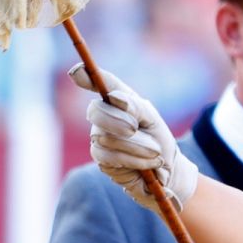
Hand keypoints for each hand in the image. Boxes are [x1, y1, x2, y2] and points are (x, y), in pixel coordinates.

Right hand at [70, 64, 198, 214]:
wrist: (166, 171)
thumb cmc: (159, 139)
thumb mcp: (152, 119)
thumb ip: (136, 106)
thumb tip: (114, 97)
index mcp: (119, 100)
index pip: (100, 83)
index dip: (86, 76)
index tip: (77, 72)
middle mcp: (104, 115)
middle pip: (96, 111)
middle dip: (118, 121)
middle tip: (136, 129)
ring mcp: (99, 137)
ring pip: (106, 137)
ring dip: (137, 146)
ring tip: (155, 152)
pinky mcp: (101, 159)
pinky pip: (110, 156)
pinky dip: (134, 159)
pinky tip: (148, 164)